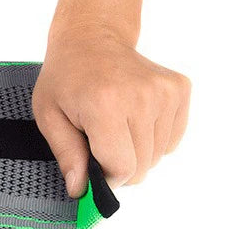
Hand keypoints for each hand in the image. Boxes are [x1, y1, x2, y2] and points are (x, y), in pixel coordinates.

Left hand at [32, 27, 190, 197]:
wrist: (91, 38)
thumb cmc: (65, 78)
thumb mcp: (49, 116)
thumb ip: (67, 155)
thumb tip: (80, 190)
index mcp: (105, 104)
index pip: (121, 168)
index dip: (106, 176)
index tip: (92, 166)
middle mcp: (141, 96)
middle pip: (141, 166)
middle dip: (119, 166)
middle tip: (98, 143)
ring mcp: (165, 91)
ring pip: (158, 155)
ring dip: (135, 152)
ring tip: (114, 126)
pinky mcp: (179, 89)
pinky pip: (171, 139)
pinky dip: (152, 139)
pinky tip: (132, 119)